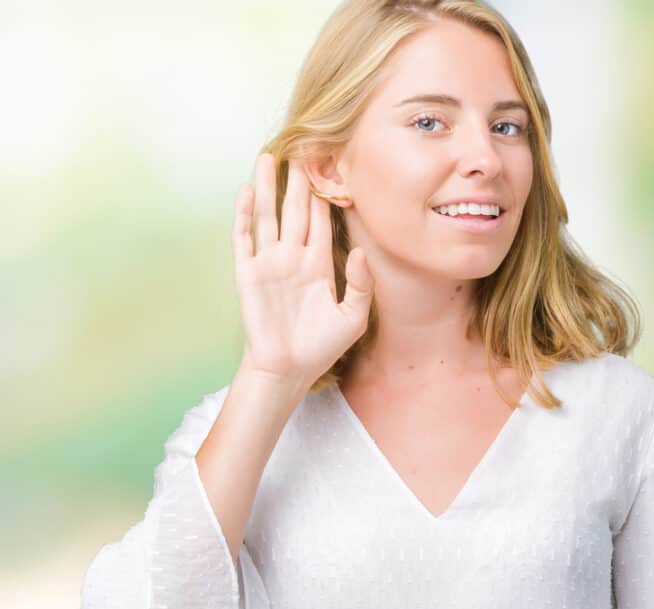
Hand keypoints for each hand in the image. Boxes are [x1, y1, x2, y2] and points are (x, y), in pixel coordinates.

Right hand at [231, 153, 373, 385]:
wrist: (288, 369)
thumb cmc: (322, 346)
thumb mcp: (354, 316)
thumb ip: (360, 284)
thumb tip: (360, 250)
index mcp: (319, 265)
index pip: (322, 220)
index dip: (325, 194)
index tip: (331, 165)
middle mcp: (293, 258)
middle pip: (295, 209)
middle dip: (298, 179)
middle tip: (303, 145)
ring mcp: (269, 263)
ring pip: (269, 215)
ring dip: (269, 186)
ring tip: (270, 155)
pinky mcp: (248, 273)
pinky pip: (245, 237)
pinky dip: (245, 213)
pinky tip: (248, 190)